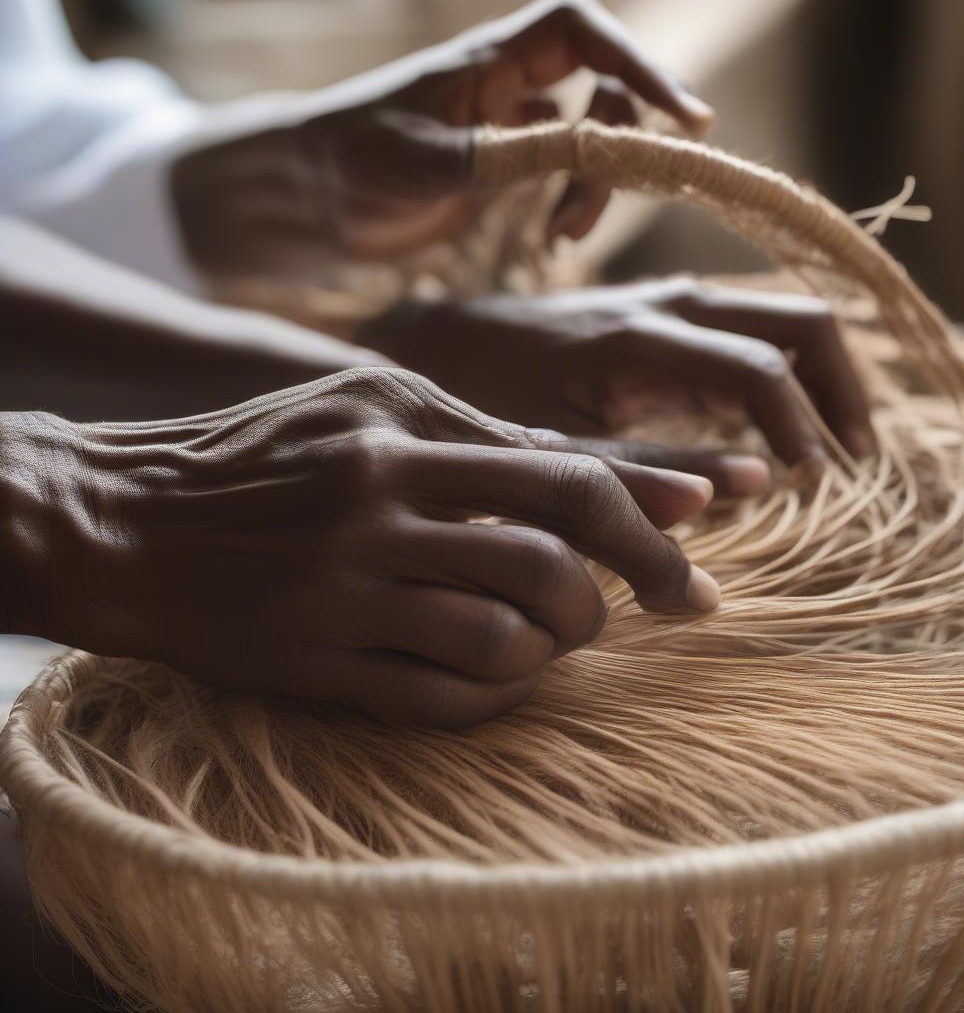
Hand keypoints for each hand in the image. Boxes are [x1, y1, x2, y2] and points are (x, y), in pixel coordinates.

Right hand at [1, 369, 717, 726]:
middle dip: (617, 595)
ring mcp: (345, 593)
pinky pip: (444, 700)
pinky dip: (501, 698)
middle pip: (552, 564)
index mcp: (401, 432)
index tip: (698, 560)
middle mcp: (377, 509)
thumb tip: (600, 472)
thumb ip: (485, 434)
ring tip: (551, 641)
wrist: (124, 521)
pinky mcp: (316, 665)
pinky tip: (504, 677)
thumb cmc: (263, 453)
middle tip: (617, 609)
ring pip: (506, 641)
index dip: (650, 525)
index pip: (568, 477)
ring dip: (555, 650)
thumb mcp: (370, 404)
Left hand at [170, 0, 711, 279]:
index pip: (580, 32)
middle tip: (606, 201)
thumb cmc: (345, 160)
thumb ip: (500, 155)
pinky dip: (570, 206)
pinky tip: (552, 240)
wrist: (305, 198)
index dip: (639, 63)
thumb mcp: (422, 159)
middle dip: (621, 142)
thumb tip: (585, 150)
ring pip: (587, 140)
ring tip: (563, 237)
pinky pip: (559, 177)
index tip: (683, 115)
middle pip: (602, 88)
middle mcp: (505, 88)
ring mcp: (505, 132)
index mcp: (486, 61)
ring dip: (594, 187)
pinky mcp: (497, 174)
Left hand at [358, 279, 875, 489]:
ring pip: (777, 317)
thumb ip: (644, 471)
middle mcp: (660, 304)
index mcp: (635, 339)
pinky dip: (779, 371)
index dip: (801, 425)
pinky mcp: (653, 314)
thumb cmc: (474, 399)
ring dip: (817, 375)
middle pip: (794, 319)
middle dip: (840, 386)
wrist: (424, 339)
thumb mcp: (550, 448)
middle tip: (857, 458)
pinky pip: (744, 330)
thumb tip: (749, 485)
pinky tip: (778, 425)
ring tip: (834, 445)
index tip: (812, 482)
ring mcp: (660, 301)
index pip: (759, 366)